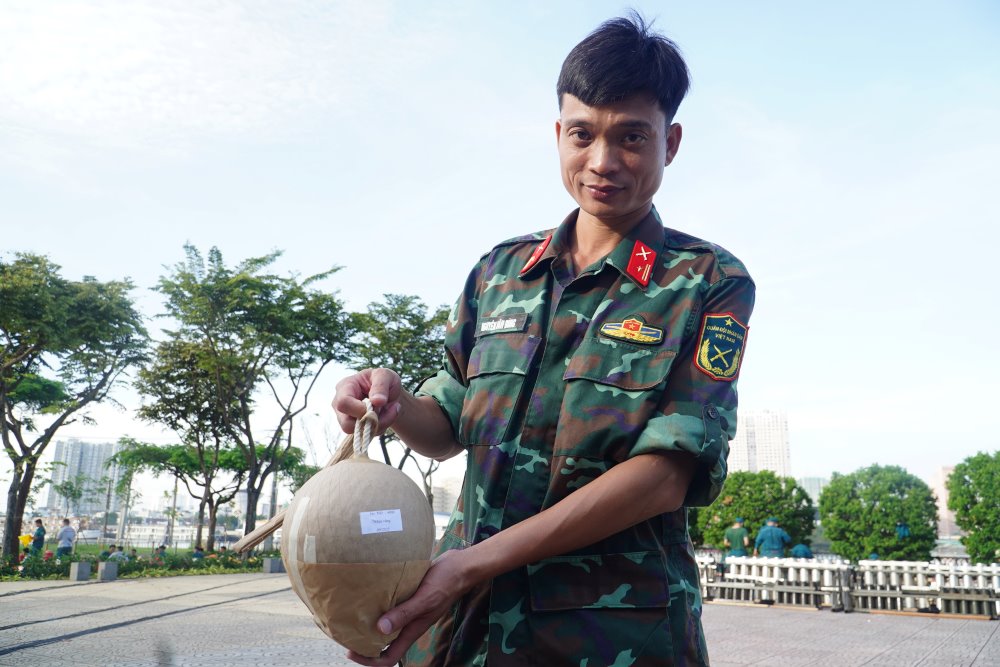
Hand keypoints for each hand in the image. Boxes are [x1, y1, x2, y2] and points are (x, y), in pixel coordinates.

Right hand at [332, 368, 402, 434]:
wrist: (388, 392)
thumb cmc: (384, 380)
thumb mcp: (385, 375)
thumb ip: (381, 385)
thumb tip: (377, 401)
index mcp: (344, 387)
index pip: (343, 403)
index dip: (359, 409)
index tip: (378, 405)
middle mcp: (339, 404)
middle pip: (346, 424)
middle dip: (372, 421)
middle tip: (390, 409)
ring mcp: (345, 418)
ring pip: (358, 433)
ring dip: (380, 424)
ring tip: (391, 410)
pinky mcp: (354, 428)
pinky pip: (367, 436)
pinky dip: (381, 428)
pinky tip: (386, 416)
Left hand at [346, 548, 474, 665]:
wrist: (460, 566)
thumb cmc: (446, 582)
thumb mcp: (425, 599)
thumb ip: (405, 613)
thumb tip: (381, 629)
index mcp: (413, 630)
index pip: (389, 657)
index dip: (369, 660)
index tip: (350, 652)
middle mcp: (409, 623)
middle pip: (384, 643)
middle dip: (364, 642)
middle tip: (345, 632)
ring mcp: (409, 610)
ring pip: (386, 624)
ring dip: (370, 623)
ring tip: (351, 614)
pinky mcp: (409, 596)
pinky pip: (391, 606)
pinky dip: (378, 605)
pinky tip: (368, 594)